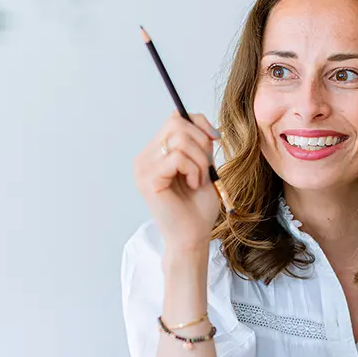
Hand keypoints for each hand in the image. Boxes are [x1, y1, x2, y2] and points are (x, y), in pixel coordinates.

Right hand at [134, 111, 221, 252]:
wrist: (193, 236)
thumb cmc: (197, 207)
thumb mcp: (202, 167)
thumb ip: (199, 144)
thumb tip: (201, 122)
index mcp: (155, 154)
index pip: (174, 119)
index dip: (198, 123)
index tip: (214, 139)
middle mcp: (144, 158)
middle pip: (176, 124)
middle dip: (201, 142)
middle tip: (205, 167)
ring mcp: (143, 168)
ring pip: (179, 140)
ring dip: (199, 161)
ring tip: (198, 181)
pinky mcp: (148, 179)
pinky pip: (177, 157)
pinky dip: (193, 170)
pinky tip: (193, 185)